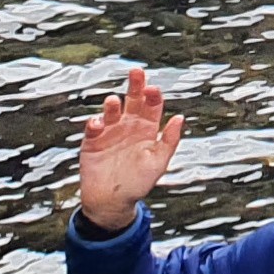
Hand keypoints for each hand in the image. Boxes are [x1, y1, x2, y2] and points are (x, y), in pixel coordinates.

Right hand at [76, 67, 185, 232]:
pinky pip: (93, 127)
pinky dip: (95, 122)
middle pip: (133, 100)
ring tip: (113, 102)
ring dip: (112, 104)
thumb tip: (180, 117)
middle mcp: (129, 126)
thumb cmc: (138, 183)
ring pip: (112, 111)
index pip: (152, 106)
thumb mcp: (158, 163)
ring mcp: (110, 132)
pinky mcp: (93, 141)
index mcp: (147, 129)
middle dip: (135, 85)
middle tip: (136, 71)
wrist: (112, 202)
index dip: (153, 95)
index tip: (153, 89)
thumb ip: (170, 141)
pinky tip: (98, 123)